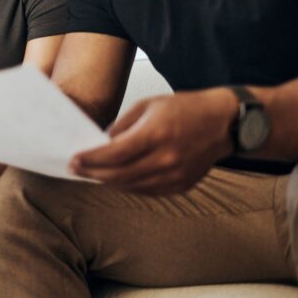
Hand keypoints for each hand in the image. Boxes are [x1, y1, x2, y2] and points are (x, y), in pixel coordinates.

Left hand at [70, 88, 237, 194]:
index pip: (113, 154)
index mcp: (155, 134)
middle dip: (92, 173)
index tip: (74, 160)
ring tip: (92, 174)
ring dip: (108, 181)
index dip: (90, 159)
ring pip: (131, 186)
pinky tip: (116, 179)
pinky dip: (128, 186)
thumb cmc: (186, 108)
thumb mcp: (148, 106)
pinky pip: (147, 191)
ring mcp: (175, 175)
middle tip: (76, 169)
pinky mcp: (182, 185)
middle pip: (118, 174)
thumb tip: (101, 143)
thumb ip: (122, 126)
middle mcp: (166, 158)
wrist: (223, 123)